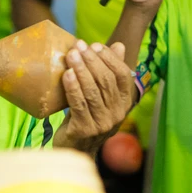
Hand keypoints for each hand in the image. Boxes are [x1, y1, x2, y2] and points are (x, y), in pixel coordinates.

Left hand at [54, 40, 136, 154]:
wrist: (74, 147)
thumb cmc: (87, 116)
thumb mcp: (100, 95)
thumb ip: (109, 72)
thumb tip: (119, 45)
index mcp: (124, 103)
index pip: (122, 75)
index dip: (109, 58)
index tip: (95, 45)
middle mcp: (117, 114)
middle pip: (106, 81)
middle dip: (91, 61)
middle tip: (78, 46)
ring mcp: (102, 123)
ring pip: (92, 91)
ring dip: (81, 70)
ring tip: (71, 55)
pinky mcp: (85, 130)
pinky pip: (79, 104)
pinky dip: (72, 87)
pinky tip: (66, 74)